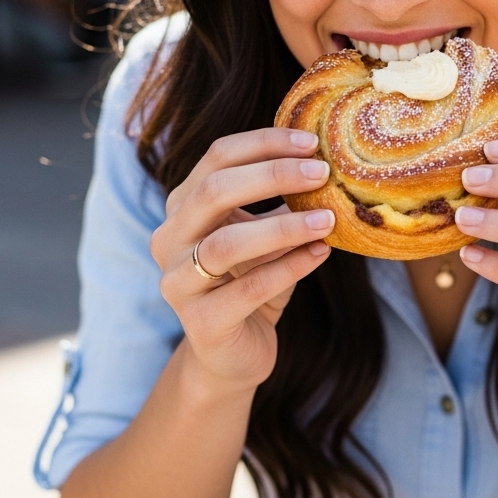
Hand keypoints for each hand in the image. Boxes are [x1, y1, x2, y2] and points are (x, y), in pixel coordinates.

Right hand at [150, 128, 334, 394]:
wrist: (233, 355)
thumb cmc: (253, 282)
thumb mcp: (267, 236)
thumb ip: (283, 203)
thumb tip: (326, 164)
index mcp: (183, 206)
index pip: (217, 157)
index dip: (264, 144)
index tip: (312, 142)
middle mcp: (170, 239)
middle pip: (214, 191)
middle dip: (273, 176)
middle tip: (321, 173)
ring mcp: (178, 282)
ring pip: (227, 244)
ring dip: (283, 227)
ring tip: (327, 219)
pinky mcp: (200, 322)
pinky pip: (247, 290)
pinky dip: (289, 269)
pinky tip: (320, 254)